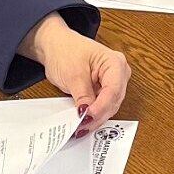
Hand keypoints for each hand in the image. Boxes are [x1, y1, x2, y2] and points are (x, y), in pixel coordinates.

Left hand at [19, 12, 131, 134]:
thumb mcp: (73, 74)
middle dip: (98, 115)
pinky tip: (83, 122)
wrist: (55, 46)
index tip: (87, 117)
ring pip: (109, 107)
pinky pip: (102, 107)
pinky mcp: (103, 91)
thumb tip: (87, 115)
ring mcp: (112, 83)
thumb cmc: (65, 50)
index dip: (100, 107)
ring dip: (95, 118)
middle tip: (81, 127)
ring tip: (80, 127)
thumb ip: (82, 96)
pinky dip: (92, 115)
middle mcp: (118, 74)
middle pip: (113, 101)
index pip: (113, 90)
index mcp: (115, 63)